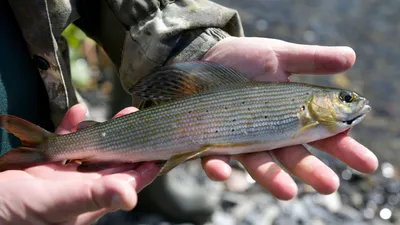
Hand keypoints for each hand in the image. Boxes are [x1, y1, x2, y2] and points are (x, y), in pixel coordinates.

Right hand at [0, 104, 159, 224]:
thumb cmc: (16, 213)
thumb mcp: (57, 203)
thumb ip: (93, 196)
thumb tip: (131, 197)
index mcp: (92, 199)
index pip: (130, 181)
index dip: (147, 165)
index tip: (163, 145)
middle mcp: (82, 187)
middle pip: (115, 161)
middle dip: (131, 140)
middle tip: (141, 118)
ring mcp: (64, 176)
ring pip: (93, 150)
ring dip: (106, 131)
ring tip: (122, 112)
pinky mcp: (45, 164)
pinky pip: (63, 141)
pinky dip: (71, 126)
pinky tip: (77, 111)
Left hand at [200, 37, 377, 199]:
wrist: (207, 56)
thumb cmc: (245, 57)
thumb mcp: (279, 55)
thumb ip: (311, 60)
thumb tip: (351, 57)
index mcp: (291, 115)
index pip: (323, 135)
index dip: (345, 148)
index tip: (367, 164)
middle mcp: (269, 133)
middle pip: (295, 156)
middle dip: (312, 171)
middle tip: (331, 185)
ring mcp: (242, 140)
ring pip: (260, 164)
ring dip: (272, 179)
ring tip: (287, 193)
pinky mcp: (214, 142)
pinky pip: (216, 159)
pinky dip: (220, 167)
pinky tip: (223, 173)